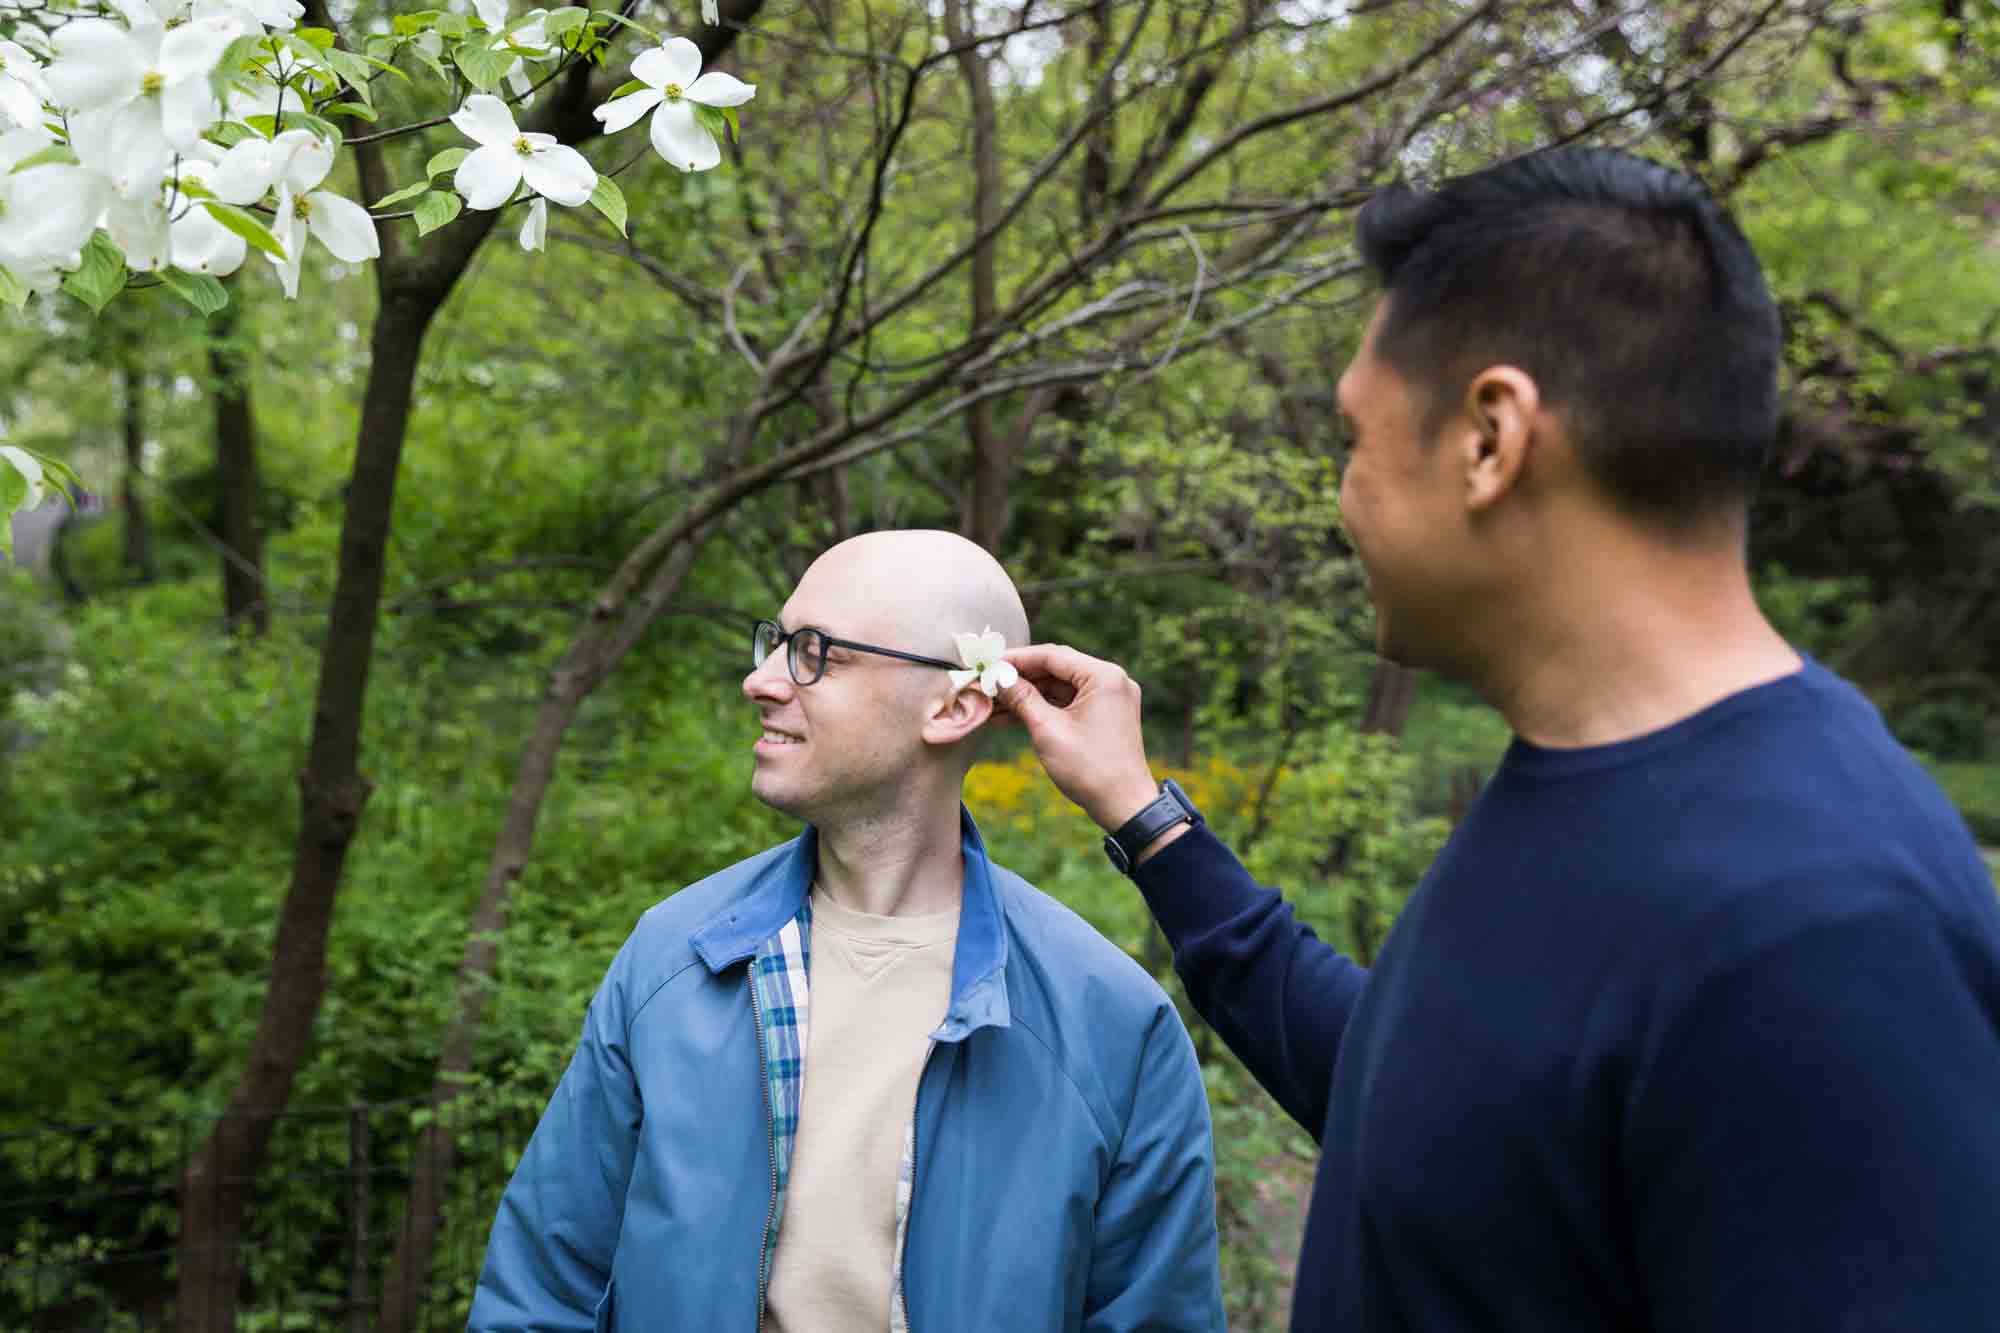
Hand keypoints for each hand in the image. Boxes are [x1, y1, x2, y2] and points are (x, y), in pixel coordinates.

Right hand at [998, 644, 1162, 833]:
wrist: (1124, 806)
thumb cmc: (1090, 769)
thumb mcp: (1048, 730)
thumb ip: (1022, 698)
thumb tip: (999, 678)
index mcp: (1104, 677)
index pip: (1053, 656)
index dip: (1017, 659)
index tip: (990, 663)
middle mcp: (1111, 680)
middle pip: (1056, 669)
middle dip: (1020, 678)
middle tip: (988, 684)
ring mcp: (1109, 698)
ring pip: (1060, 687)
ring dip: (1028, 695)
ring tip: (993, 704)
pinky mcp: (1104, 715)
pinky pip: (1068, 703)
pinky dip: (1043, 709)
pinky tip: (1010, 717)